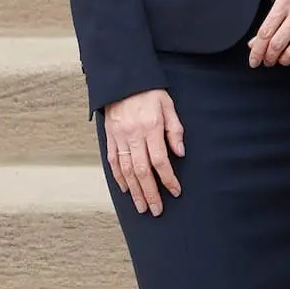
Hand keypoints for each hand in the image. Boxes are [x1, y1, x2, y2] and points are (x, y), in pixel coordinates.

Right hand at [102, 89, 183, 216]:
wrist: (122, 79)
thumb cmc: (148, 91)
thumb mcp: (168, 105)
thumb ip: (174, 129)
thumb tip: (180, 153)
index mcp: (151, 127)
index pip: (160, 160)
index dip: (168, 179)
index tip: (175, 191)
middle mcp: (133, 135)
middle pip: (142, 171)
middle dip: (150, 193)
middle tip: (156, 210)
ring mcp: (119, 137)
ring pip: (127, 170)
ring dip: (135, 191)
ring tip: (141, 207)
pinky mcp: (109, 137)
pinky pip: (113, 161)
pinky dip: (119, 177)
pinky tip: (126, 189)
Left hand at [249, 0, 289, 66]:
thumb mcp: (283, 2)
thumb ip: (269, 23)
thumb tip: (254, 44)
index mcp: (285, 3)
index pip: (265, 32)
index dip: (257, 51)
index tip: (254, 60)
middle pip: (277, 44)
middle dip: (269, 58)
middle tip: (268, 61)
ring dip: (284, 60)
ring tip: (282, 59)